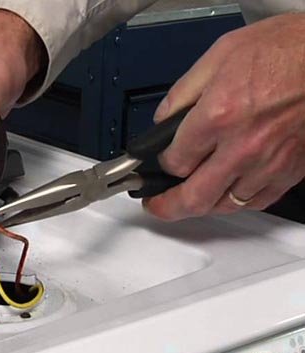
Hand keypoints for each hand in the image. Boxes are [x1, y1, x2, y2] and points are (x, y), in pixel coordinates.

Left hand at [145, 14, 304, 220]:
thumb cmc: (285, 48)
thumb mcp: (220, 55)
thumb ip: (183, 93)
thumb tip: (163, 120)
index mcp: (220, 115)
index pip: (175, 162)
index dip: (162, 164)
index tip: (161, 161)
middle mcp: (243, 146)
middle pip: (195, 198)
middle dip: (168, 206)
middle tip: (157, 205)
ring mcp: (270, 163)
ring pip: (225, 204)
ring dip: (204, 204)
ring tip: (191, 197)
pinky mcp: (293, 170)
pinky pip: (257, 201)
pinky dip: (238, 201)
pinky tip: (227, 192)